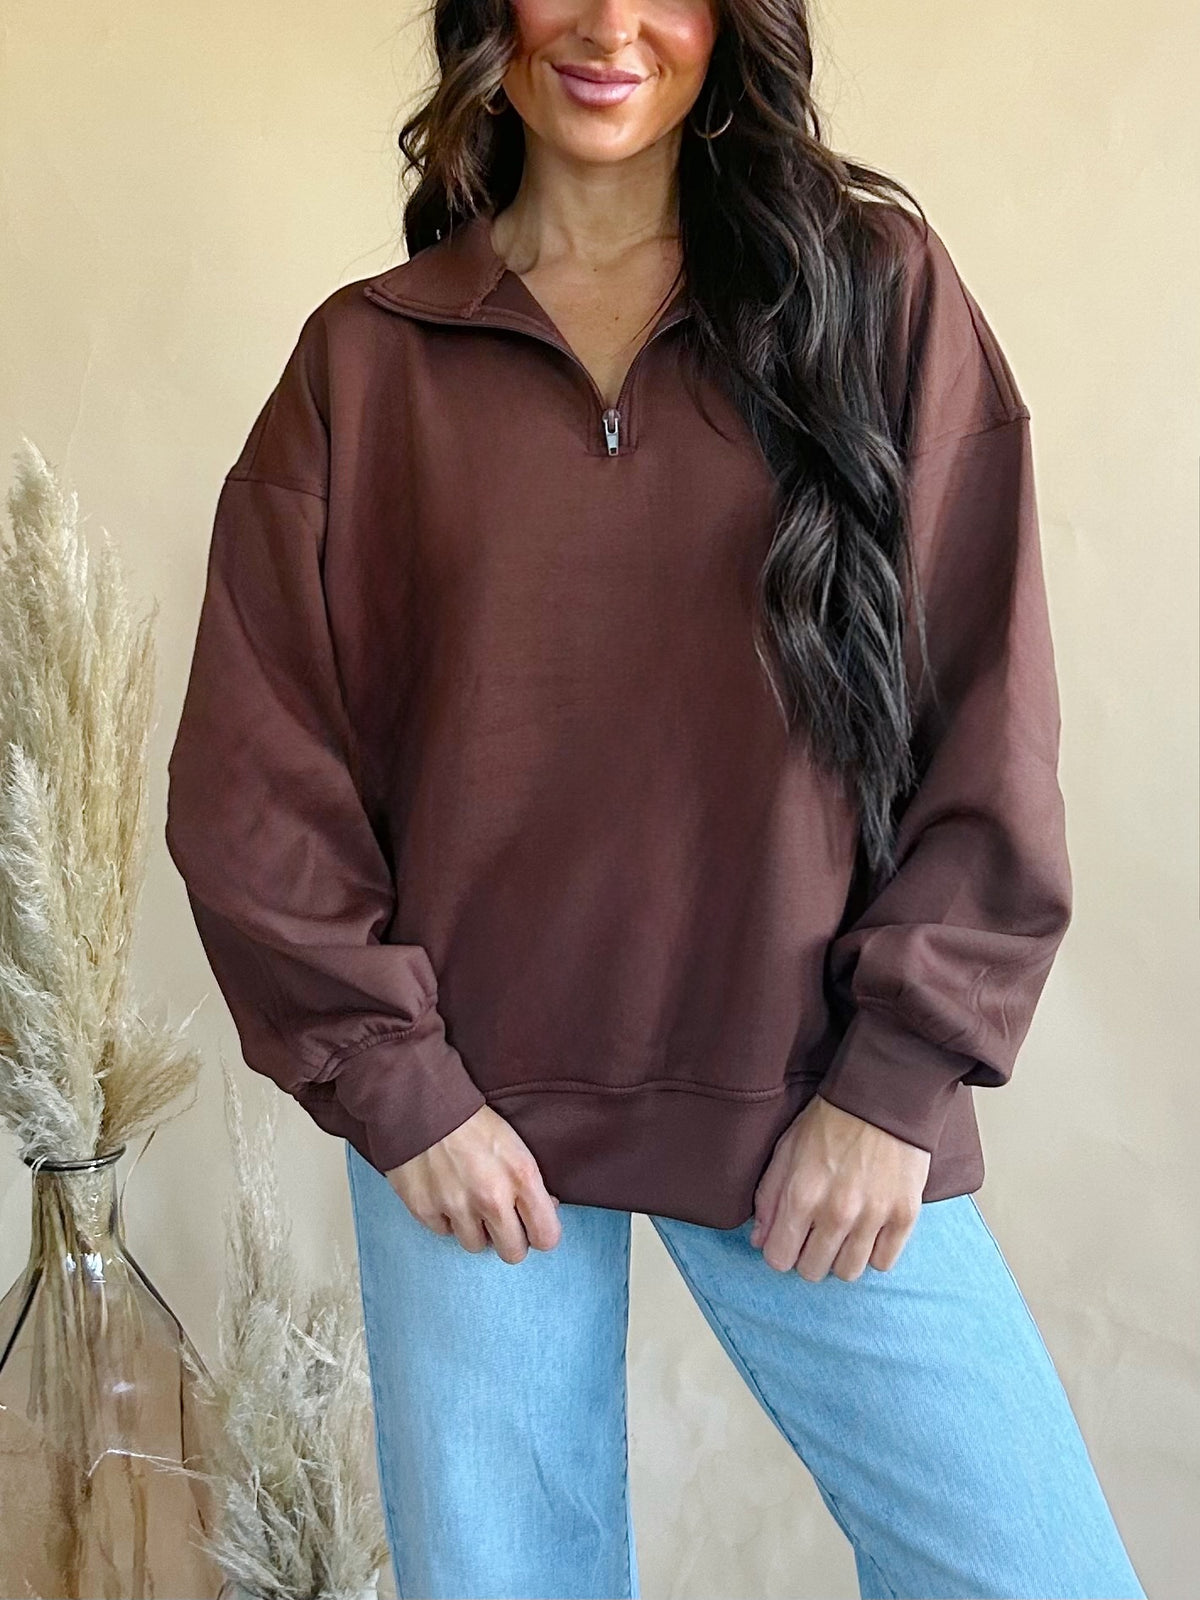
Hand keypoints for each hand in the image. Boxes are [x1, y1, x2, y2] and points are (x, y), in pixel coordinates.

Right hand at [385, 1104, 561, 1261]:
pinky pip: (444, 1233)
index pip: (547, 1237)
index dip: (541, 1234)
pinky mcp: (425, 1210)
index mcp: (521, 1176)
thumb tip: (547, 1209)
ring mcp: (456, 1207)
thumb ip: (531, 1182)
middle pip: (513, 1253)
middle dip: (510, 1239)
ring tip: (468, 1201)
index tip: (533, 1226)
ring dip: (475, 1229)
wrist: (421, 1101)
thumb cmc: (472, 1120)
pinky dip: (446, 1219)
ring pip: (476, 1246)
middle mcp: (491, 1198)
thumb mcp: (515, 1144)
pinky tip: (444, 1193)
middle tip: (501, 1220)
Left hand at [749, 1093, 929, 1280]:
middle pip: (813, 1271)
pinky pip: (883, 1263)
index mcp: (801, 1195)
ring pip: (848, 1273)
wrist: (883, 1095)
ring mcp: (874, 1217)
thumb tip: (761, 1241)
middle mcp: (837, 1213)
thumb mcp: (786, 1149)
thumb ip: (768, 1197)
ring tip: (843, 1233)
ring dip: (841, 1257)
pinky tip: (868, 1230)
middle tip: (815, 1234)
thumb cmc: (830, 1120)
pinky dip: (873, 1252)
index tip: (788, 1238)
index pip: (778, 1259)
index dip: (780, 1250)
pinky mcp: (905, 1216)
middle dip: (808, 1256)